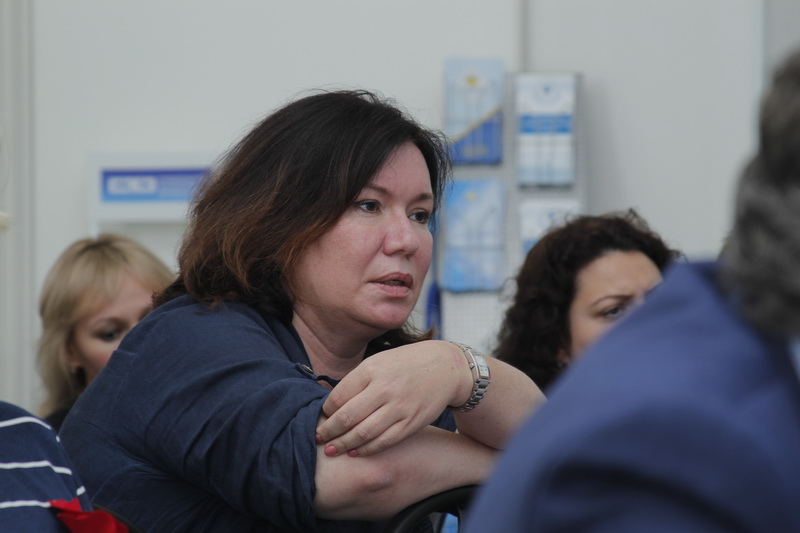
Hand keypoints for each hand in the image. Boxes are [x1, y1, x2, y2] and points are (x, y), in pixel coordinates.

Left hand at [315, 340, 470, 457]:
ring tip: (331, 450)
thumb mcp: (379, 362)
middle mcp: (385, 388)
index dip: (325, 411)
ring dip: (344, 445)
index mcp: (372, 370)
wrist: (445, 368)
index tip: (320, 418)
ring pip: (364, 433)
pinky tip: (355, 452)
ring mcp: (400, 408)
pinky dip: (367, 450)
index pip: (339, 396)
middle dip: (329, 431)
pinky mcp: (412, 423)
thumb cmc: (405, 364)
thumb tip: (331, 404)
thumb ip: (356, 381)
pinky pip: (384, 441)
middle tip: (319, 438)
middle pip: (347, 417)